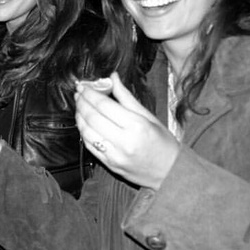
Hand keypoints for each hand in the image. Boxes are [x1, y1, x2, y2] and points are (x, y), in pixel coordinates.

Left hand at [74, 71, 180, 189]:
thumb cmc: (163, 142)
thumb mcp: (149, 116)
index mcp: (137, 126)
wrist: (171, 173)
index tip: (84, 86)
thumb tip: (112, 77)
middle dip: (82, 103)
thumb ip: (127, 97)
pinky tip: (83, 122)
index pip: (104, 106)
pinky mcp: (109, 164)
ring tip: (79, 106)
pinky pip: (89, 145)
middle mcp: (124, 141)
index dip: (90, 94)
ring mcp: (115, 155)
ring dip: (79, 116)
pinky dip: (83, 131)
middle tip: (78, 93)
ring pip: (87, 132)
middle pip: (93, 117)